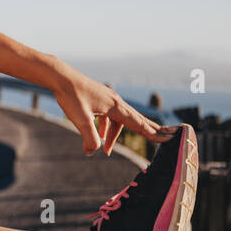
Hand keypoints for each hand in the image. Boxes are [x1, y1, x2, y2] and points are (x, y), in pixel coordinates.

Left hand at [47, 59, 176, 155]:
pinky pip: (109, 116)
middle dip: (150, 130)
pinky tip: (98, 134)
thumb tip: (92, 153)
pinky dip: (106, 127)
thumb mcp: (80, 119)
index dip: (153, 133)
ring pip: (119, 120)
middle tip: (167, 137)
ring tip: (107, 150)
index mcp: (116, 106)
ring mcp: (108, 99)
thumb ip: (89, 138)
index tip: (170, 138)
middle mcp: (116, 102)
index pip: (139, 123)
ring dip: (115, 135)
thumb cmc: (71, 96)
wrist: (61, 77)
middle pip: (137, 119)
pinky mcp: (100, 99)